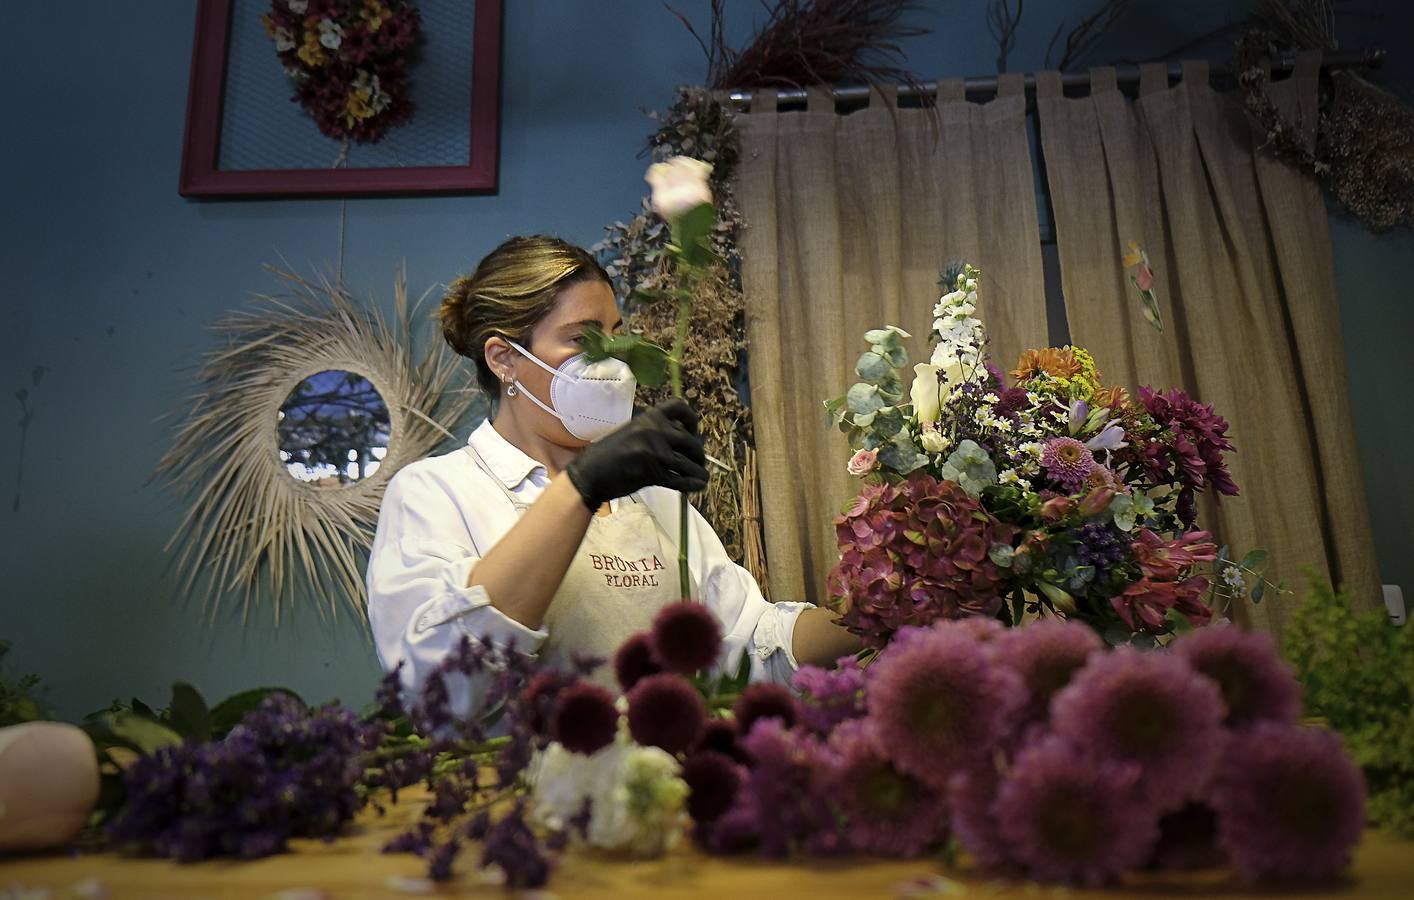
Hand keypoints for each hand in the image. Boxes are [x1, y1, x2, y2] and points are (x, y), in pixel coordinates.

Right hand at [566, 398, 707, 508]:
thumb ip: (655, 432)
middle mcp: (654, 430)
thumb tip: (683, 439)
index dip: (691, 419)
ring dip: (698, 472)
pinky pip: (679, 479)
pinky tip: (697, 486)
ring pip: (688, 462)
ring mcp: (654, 451)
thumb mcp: (633, 432)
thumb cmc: (609, 454)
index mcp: (648, 417)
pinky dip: (691, 484)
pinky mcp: (652, 472)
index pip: (679, 407)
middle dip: (698, 454)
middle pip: (690, 441)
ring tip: (702, 477)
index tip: (693, 431)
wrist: (589, 473)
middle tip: (698, 461)